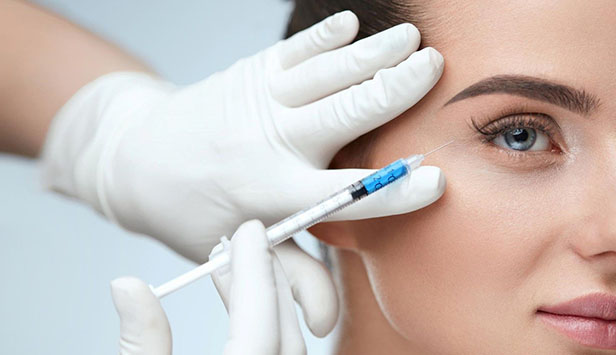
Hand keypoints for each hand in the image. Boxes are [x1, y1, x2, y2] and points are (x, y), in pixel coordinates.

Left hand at [41, 10, 444, 260]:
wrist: (139, 161)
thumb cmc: (198, 212)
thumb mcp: (239, 253)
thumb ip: (291, 277)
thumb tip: (325, 322)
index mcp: (275, 193)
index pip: (346, 197)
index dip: (393, 193)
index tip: (434, 181)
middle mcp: (272, 143)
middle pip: (346, 115)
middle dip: (396, 89)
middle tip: (435, 67)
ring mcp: (261, 101)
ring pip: (328, 74)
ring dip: (373, 53)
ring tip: (414, 39)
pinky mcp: (252, 73)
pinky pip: (294, 49)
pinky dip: (325, 36)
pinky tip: (352, 25)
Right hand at [112, 220, 309, 354]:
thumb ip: (141, 340)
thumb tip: (127, 286)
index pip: (259, 324)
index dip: (255, 273)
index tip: (249, 231)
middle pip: (283, 330)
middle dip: (266, 278)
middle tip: (246, 240)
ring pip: (289, 344)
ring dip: (268, 302)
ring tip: (233, 269)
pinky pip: (282, 353)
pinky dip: (269, 326)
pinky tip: (241, 307)